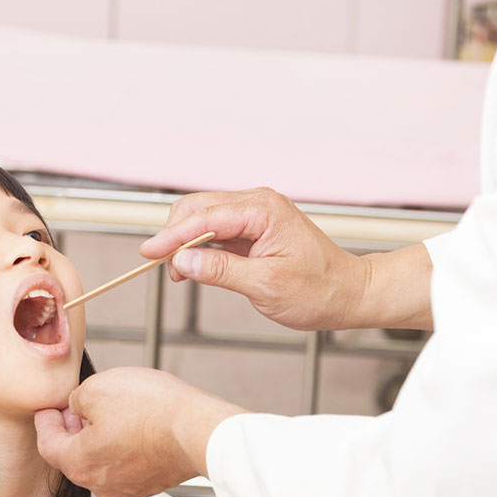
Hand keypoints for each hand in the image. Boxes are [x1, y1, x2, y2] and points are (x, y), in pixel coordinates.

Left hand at [35, 368, 246, 496]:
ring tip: (113, 412)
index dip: (46, 421)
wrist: (198, 429)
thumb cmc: (150, 408)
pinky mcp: (150, 484)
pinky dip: (123, 447)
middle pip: (74, 456)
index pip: (48, 444)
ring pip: (101, 462)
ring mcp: (127, 489)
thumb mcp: (97, 388)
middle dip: (73, 430)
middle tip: (79, 406)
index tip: (48, 408)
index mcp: (79, 463)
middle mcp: (99, 485)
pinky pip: (126, 465)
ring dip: (100, 439)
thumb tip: (78, 407)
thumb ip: (75, 399)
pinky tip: (136, 425)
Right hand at [140, 187, 368, 330]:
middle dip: (174, 234)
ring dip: (185, 240)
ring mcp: (256, 213)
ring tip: (180, 272)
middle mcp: (259, 203)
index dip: (172, 235)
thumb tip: (184, 261)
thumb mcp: (265, 286)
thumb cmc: (318, 290)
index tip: (148, 253)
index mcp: (264, 210)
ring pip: (204, 215)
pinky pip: (217, 228)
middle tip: (163, 267)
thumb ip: (222, 270)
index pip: (205, 217)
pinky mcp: (254, 227)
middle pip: (198, 207)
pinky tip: (194, 265)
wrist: (348, 292)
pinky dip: (199, 244)